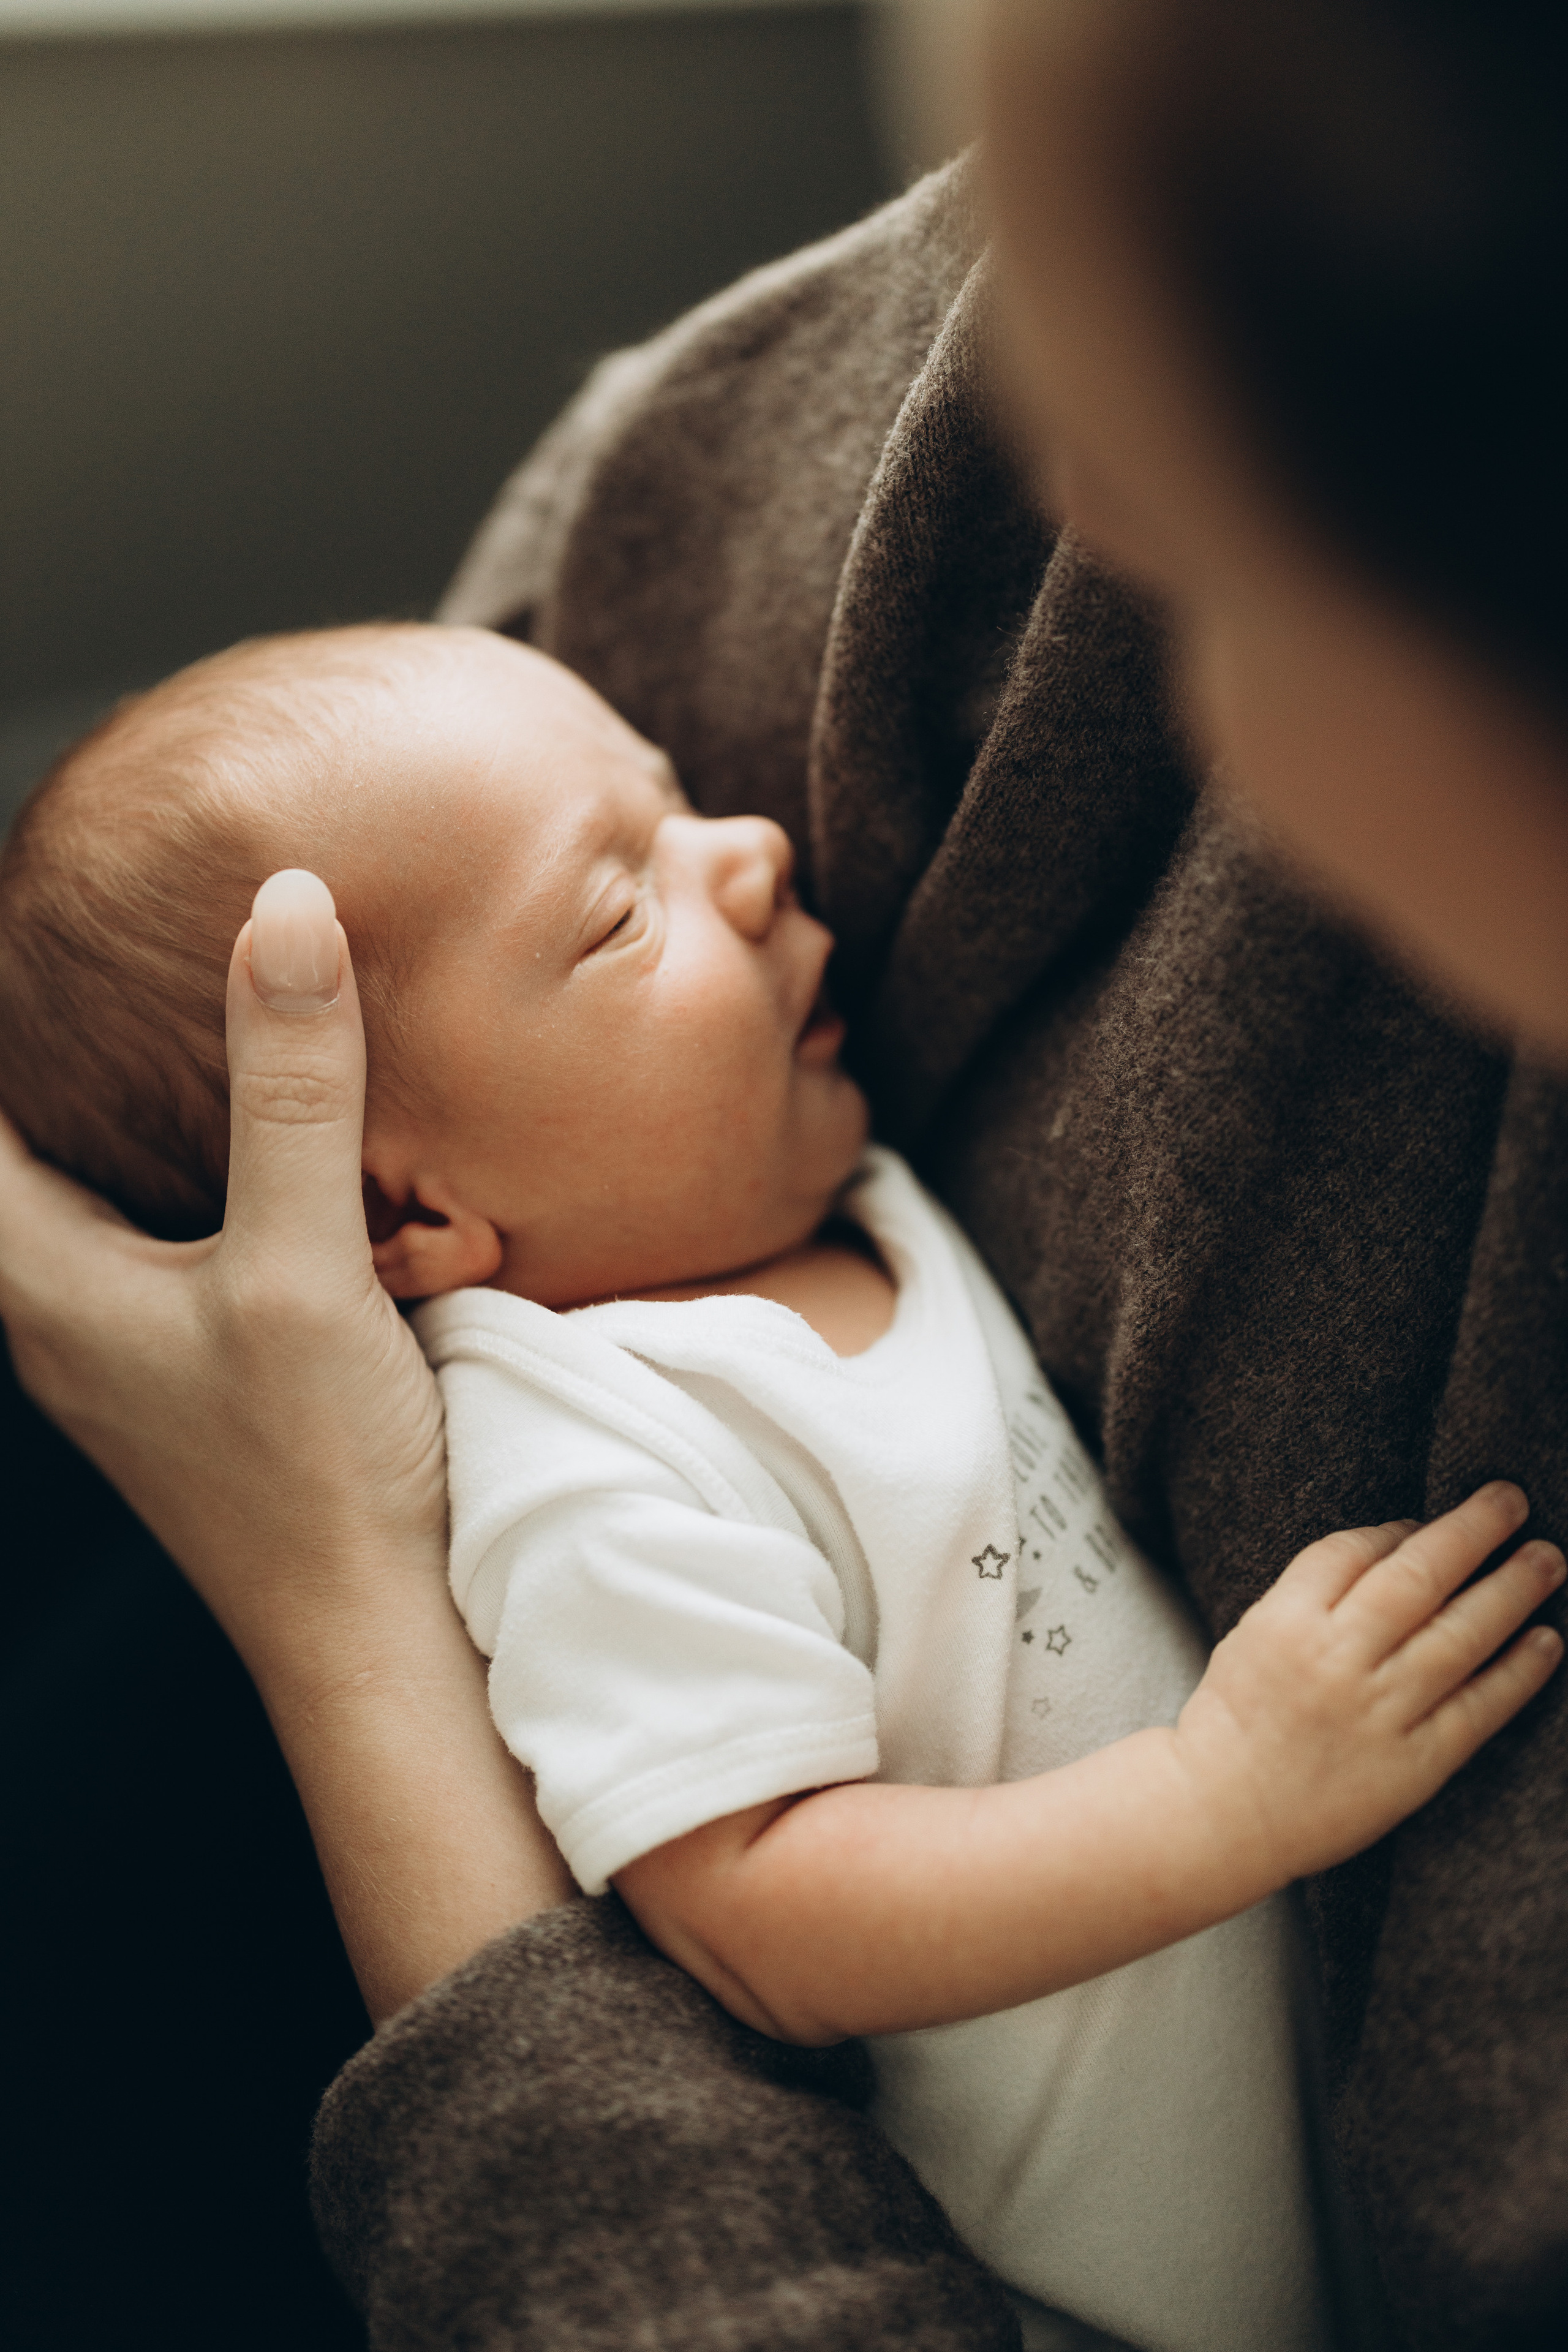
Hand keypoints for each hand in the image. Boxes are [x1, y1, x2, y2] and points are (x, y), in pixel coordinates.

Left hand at [0, 870, 445, 1685]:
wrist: (374, 1631)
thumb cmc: (318, 1476)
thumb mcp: (300, 1265)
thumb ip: (292, 1089)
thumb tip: (285, 911)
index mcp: (40, 1280)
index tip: (29, 927)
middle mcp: (57, 1313)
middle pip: (10, 1149)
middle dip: (38, 1051)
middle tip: (85, 951)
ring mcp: (121, 1349)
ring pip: (78, 1192)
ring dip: (110, 1110)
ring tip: (154, 1020)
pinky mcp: (189, 1370)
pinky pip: (145, 1236)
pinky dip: (170, 1169)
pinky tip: (243, 1146)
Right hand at [1177, 1483, 1563, 1885]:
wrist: (1222, 1816)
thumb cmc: (1239, 1718)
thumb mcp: (1255, 1633)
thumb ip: (1317, 1589)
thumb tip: (1402, 1542)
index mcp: (1286, 1623)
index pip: (1354, 1551)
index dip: (1399, 1529)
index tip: (1428, 1522)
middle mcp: (1335, 1662)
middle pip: (1416, 1578)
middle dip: (1471, 1530)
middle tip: (1512, 1498)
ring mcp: (1378, 1714)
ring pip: (1459, 1637)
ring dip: (1511, 1591)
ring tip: (1547, 1560)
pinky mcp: (1412, 1766)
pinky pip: (1477, 1708)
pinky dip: (1518, 1672)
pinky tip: (1546, 1641)